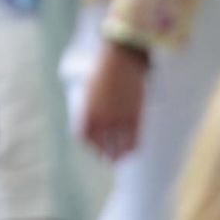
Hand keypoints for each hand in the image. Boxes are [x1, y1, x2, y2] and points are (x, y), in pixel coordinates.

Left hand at [80, 39, 148, 159]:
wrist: (122, 59)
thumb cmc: (105, 69)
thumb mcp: (91, 89)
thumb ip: (92, 106)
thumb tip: (94, 119)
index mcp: (88, 111)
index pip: (84, 136)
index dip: (89, 145)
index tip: (94, 147)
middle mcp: (102, 119)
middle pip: (101, 145)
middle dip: (103, 153)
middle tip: (106, 158)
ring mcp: (119, 119)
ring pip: (117, 146)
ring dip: (117, 156)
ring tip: (118, 160)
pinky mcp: (134, 118)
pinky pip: (133, 140)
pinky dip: (131, 148)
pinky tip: (131, 152)